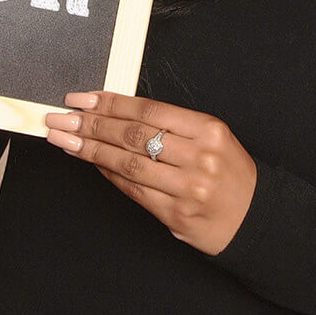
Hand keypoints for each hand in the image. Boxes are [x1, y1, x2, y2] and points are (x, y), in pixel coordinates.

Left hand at [44, 91, 256, 255]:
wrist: (254, 216)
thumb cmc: (229, 171)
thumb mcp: (212, 136)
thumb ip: (172, 124)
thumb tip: (118, 113)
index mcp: (207, 129)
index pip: (148, 111)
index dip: (111, 103)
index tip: (82, 98)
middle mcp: (198, 157)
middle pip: (133, 135)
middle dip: (91, 123)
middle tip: (61, 116)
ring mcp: (186, 188)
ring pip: (127, 163)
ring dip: (89, 149)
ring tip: (63, 138)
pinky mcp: (175, 214)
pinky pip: (132, 190)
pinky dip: (107, 173)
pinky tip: (88, 161)